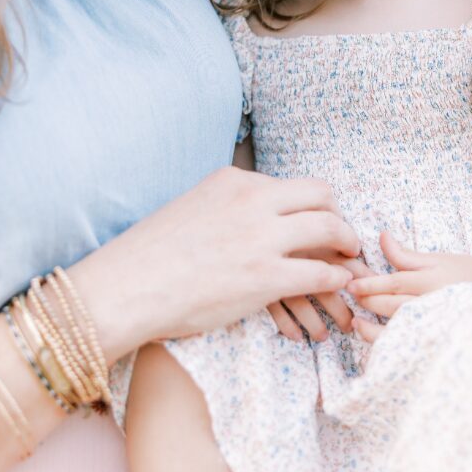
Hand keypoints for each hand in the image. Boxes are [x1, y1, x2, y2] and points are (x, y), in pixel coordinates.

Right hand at [70, 166, 361, 353]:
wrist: (122, 291)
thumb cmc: (150, 257)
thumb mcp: (192, 207)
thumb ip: (228, 204)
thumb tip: (252, 213)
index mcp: (233, 180)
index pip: (291, 185)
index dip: (312, 205)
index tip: (319, 220)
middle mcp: (252, 200)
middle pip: (322, 195)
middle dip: (338, 215)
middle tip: (343, 236)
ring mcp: (261, 238)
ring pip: (330, 228)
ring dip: (347, 243)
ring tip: (349, 258)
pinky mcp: (265, 276)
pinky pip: (320, 272)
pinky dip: (336, 278)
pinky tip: (337, 285)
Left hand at [347, 233, 471, 341]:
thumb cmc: (462, 270)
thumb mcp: (434, 259)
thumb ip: (405, 254)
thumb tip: (381, 236)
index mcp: (428, 281)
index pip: (393, 283)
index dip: (369, 285)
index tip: (351, 285)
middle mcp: (429, 303)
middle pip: (390, 305)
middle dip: (367, 302)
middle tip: (350, 299)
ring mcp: (431, 322)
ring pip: (395, 329)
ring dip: (371, 328)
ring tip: (356, 324)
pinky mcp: (433, 336)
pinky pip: (405, 344)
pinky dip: (388, 343)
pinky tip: (375, 340)